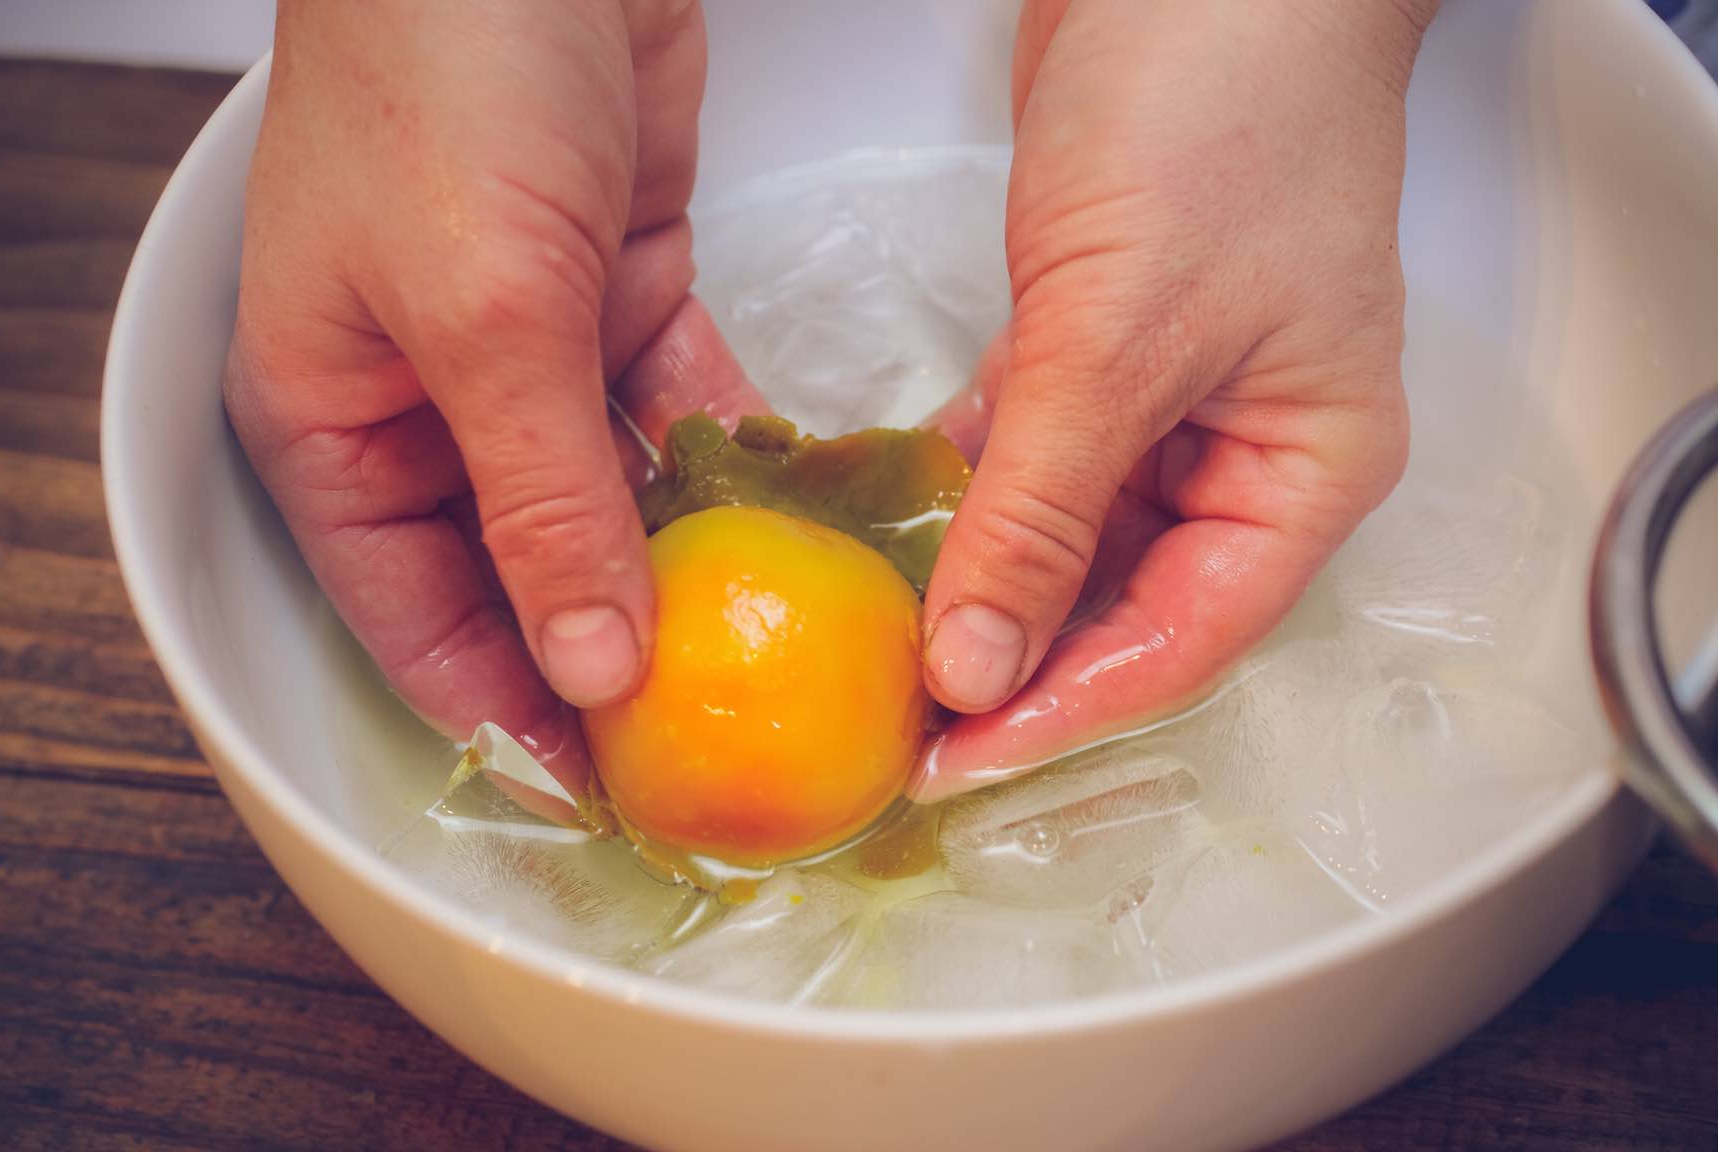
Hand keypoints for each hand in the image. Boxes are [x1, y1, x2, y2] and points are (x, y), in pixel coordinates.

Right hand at [226, 0, 764, 786]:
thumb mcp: (487, 322)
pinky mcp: (622, 295)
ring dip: (688, 563)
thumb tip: (592, 665)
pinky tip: (793, 518)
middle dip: (615, 648)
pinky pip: (679, 413)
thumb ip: (542, 505)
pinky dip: (728, 459)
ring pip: (614, 502)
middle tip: (716, 731)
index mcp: (337, 426)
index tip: (606, 790)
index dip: (508, 716)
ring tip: (777, 647)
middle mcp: (430, 405)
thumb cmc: (441, 79)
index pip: (421, 622)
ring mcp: (533, 353)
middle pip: (525, 576)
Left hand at [916, 0, 1436, 799]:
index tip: (958, 758)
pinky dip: (969, 495)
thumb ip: (1043, 511)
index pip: (1182, 641)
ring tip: (884, 651)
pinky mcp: (1099, 354)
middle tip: (904, 725)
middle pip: (1124, 606)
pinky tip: (898, 535)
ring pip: (1071, 540)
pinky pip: (1031, 461)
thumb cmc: (1220, 111)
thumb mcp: (1118, 339)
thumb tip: (978, 662)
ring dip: (982, 586)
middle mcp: (1246, 454)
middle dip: (1016, 665)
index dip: (1065, 712)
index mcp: (1305, 472)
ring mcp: (1171, 404)